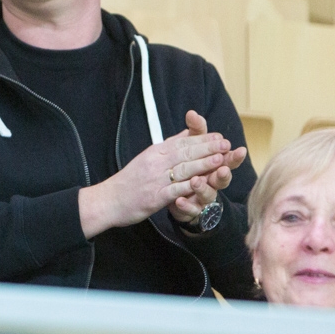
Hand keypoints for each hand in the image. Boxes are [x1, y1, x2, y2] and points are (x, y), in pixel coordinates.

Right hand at [80, 112, 241, 237]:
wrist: (108, 200)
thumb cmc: (129, 180)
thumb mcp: (147, 157)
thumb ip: (168, 146)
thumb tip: (186, 133)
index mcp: (154, 152)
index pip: (182, 141)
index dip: (202, 139)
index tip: (219, 136)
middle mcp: (155, 162)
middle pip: (185, 152)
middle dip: (207, 148)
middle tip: (225, 144)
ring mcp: (155, 179)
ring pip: (183, 169)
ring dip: (203, 164)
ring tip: (220, 159)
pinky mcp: (154, 197)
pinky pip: (174, 190)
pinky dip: (189, 187)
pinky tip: (203, 184)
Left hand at [168, 111, 247, 225]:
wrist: (174, 192)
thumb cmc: (190, 165)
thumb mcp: (192, 145)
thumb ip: (195, 131)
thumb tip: (191, 112)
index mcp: (215, 166)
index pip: (227, 160)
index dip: (234, 157)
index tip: (239, 150)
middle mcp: (212, 182)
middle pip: (222, 179)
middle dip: (223, 174)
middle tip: (221, 169)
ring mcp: (202, 198)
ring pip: (207, 195)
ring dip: (202, 188)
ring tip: (195, 181)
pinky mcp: (190, 209)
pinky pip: (190, 210)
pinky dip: (185, 205)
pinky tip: (179, 200)